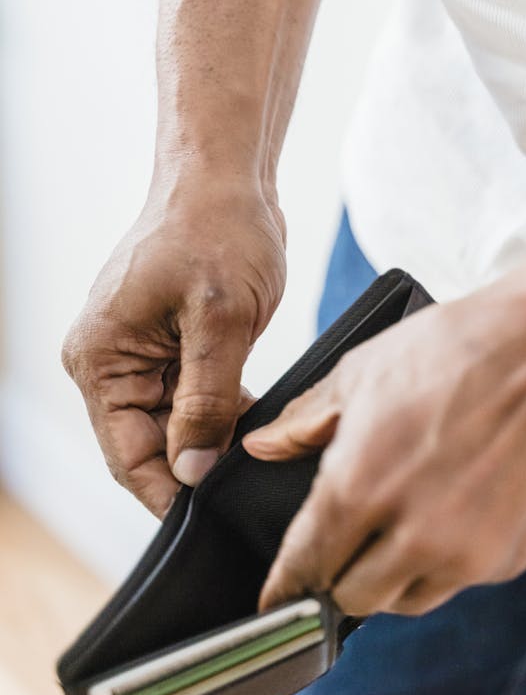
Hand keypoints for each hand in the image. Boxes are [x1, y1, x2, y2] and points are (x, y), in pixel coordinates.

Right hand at [63, 170, 284, 516]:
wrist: (224, 177)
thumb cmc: (217, 230)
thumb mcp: (221, 322)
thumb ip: (207, 402)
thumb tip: (193, 471)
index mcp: (101, 359)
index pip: (129, 457)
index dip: (171, 494)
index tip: (215, 517)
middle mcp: (109, 362)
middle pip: (149, 446)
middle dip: (197, 465)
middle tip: (248, 485)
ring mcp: (138, 353)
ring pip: (174, 425)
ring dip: (213, 437)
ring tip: (256, 450)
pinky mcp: (168, 344)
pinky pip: (189, 398)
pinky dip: (220, 411)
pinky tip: (253, 419)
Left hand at [244, 271, 525, 616]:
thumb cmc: (463, 348)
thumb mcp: (366, 369)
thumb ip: (306, 419)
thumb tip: (262, 446)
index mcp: (360, 486)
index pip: (305, 564)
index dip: (284, 587)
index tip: (274, 603)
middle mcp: (412, 534)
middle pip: (352, 599)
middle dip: (338, 579)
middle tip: (345, 548)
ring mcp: (468, 553)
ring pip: (408, 599)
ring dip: (393, 578)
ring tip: (401, 530)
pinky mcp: (512, 557)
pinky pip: (461, 581)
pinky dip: (446, 563)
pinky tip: (453, 515)